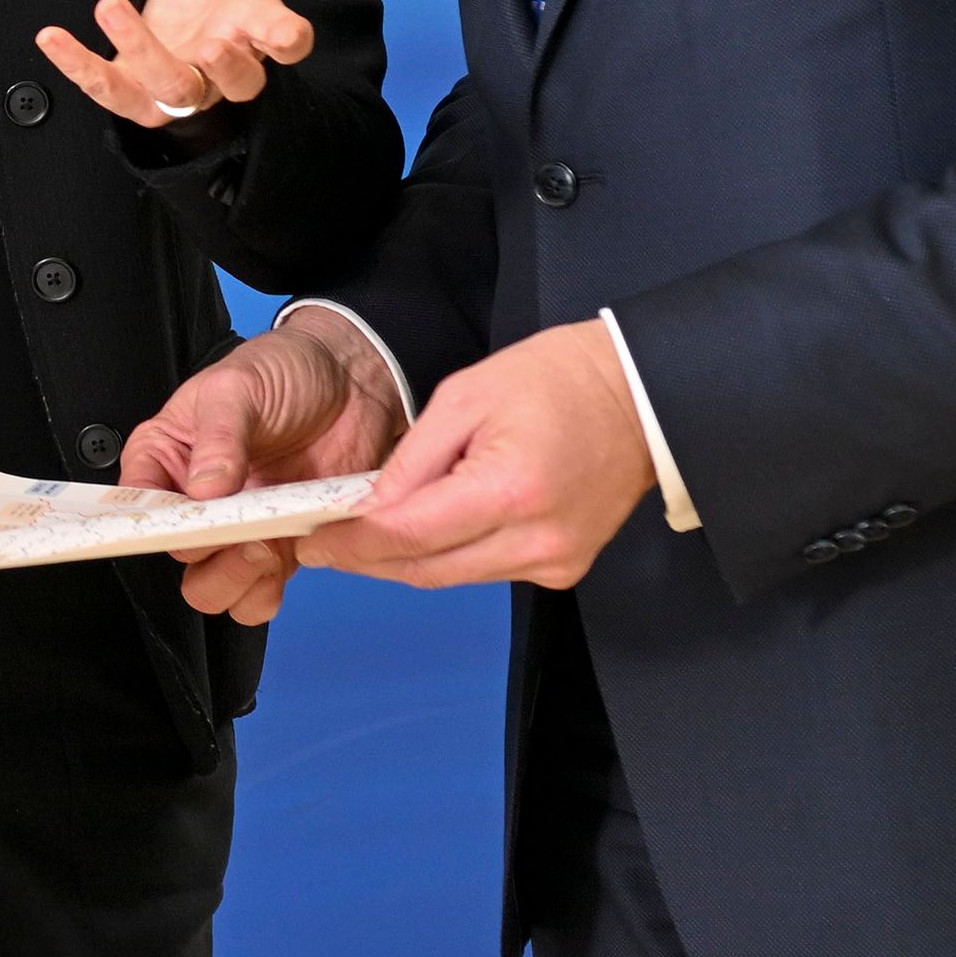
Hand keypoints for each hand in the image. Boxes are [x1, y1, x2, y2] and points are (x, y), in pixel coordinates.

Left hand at [37, 0, 313, 127]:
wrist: (179, 22)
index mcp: (255, 25)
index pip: (289, 41)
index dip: (289, 40)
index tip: (285, 34)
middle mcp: (223, 65)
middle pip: (242, 82)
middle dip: (229, 67)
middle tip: (210, 43)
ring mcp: (182, 85)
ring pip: (175, 88)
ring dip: (143, 51)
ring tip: (111, 6)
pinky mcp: (137, 94)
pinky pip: (110, 91)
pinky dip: (79, 66)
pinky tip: (51, 37)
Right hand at [119, 310, 405, 624]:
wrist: (354, 380)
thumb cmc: (285, 369)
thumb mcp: (239, 386)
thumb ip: (220, 435)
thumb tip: (206, 488)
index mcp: (166, 456)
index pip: (138, 506)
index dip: (153, 524)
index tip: (184, 525)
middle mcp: (195, 500)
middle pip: (175, 558)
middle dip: (203, 557)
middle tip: (238, 534)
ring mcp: (239, 527)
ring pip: (213, 587)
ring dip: (235, 580)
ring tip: (266, 546)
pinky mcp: (281, 547)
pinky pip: (260, 595)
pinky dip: (270, 589)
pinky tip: (289, 555)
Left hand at [300, 321, 657, 593]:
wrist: (641, 395)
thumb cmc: (556, 380)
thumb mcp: (467, 396)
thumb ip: (413, 460)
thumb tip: (369, 508)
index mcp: (509, 490)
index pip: (409, 536)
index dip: (353, 545)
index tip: (314, 542)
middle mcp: (535, 540)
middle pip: (428, 570)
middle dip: (370, 560)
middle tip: (327, 544)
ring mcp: (555, 562)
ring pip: (455, 577)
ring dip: (408, 559)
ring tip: (370, 533)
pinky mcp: (564, 569)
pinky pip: (488, 571)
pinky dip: (452, 555)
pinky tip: (432, 528)